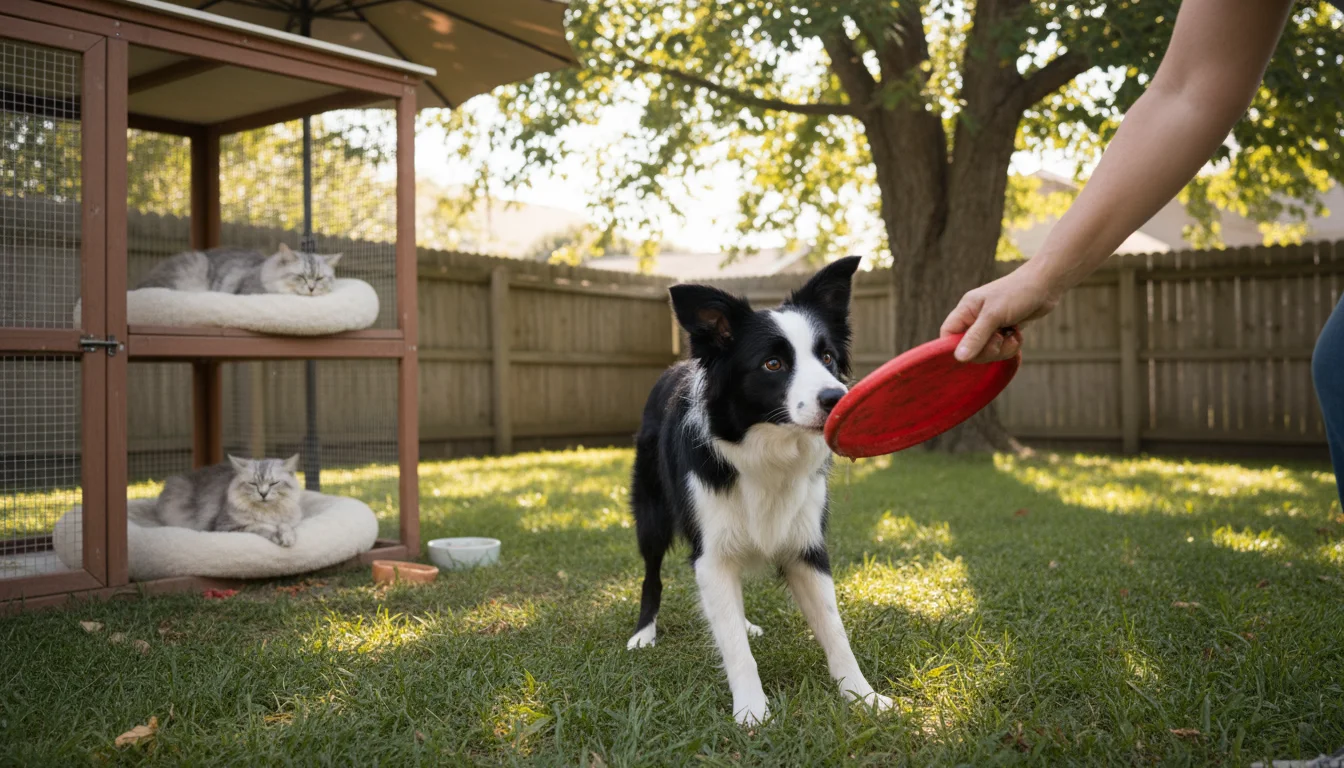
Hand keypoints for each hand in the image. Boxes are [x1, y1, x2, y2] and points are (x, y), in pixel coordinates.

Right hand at [941, 265, 1060, 362]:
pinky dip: (1010, 346)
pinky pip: (1001, 349)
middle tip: (1000, 339)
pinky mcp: (1004, 330)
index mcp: (966, 310)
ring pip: (987, 351)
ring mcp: (990, 325)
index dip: (955, 347)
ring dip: (1002, 349)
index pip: (948, 335)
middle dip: (987, 350)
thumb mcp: (994, 315)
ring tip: (1012, 334)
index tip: (972, 352)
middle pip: (969, 348)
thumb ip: (976, 337)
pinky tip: (1017, 334)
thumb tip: (959, 358)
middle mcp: (975, 318)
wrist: (1046, 285)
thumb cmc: (1018, 293)